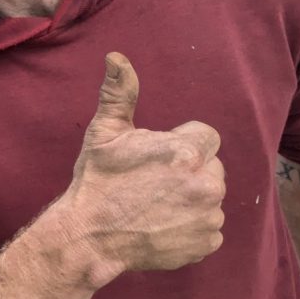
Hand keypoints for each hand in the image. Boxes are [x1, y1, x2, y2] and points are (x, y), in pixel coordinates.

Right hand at [53, 52, 225, 287]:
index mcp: (185, 154)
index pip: (206, 138)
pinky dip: (191, 227)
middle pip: (211, 167)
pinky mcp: (206, 242)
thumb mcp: (104, 133)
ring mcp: (208, 216)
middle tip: (153, 182)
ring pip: (210, 197)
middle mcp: (205, 184)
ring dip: (191, 198)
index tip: (158, 157)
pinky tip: (162, 224)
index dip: (182, 144)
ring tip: (155, 205)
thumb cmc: (96, 182)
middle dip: (189, 171)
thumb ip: (120, 93)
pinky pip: (209, 227)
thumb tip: (116, 57)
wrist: (88, 237)